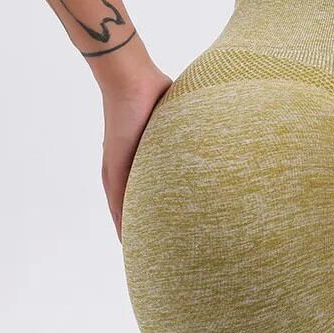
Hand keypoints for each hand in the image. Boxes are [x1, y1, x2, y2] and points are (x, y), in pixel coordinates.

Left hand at [101, 67, 171, 240]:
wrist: (133, 79)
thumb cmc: (154, 91)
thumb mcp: (175, 118)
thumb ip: (188, 129)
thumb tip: (217, 128)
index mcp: (139, 158)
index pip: (143, 192)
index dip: (152, 211)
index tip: (166, 229)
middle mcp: (124, 167)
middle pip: (128, 207)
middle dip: (139, 228)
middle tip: (153, 252)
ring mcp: (117, 167)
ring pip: (122, 209)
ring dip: (129, 230)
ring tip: (141, 253)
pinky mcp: (115, 166)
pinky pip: (118, 200)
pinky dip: (122, 220)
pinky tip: (128, 237)